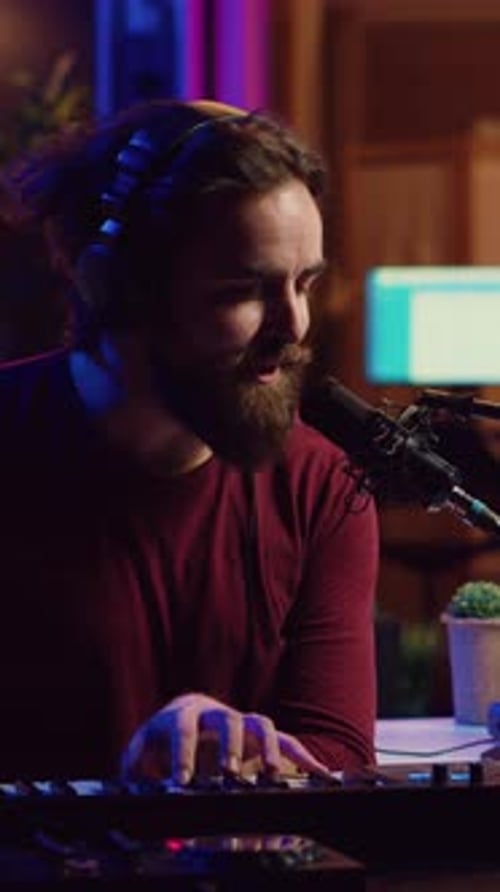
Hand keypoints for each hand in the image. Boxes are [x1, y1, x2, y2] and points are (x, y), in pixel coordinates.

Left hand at [120, 692, 330, 782]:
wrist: (180, 724)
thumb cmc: (160, 742)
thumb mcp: (141, 752)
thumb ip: (134, 765)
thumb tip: (129, 784)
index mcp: (183, 714)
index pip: (183, 727)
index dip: (183, 753)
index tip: (182, 780)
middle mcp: (214, 713)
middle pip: (226, 720)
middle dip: (229, 746)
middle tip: (227, 773)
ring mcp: (239, 722)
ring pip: (258, 724)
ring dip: (266, 746)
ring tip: (268, 774)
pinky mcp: (258, 737)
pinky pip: (284, 741)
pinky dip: (302, 755)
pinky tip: (318, 772)